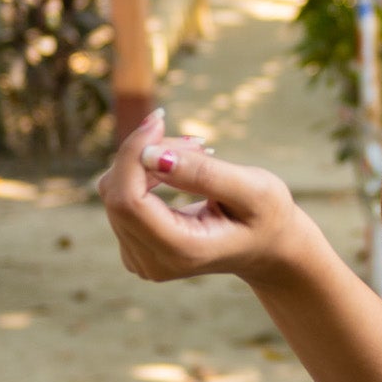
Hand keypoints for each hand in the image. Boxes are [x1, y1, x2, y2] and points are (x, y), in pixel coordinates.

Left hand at [98, 108, 305, 285]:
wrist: (267, 248)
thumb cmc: (266, 217)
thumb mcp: (254, 190)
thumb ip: (205, 174)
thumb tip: (151, 155)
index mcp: (181, 252)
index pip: (128, 201)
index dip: (133, 155)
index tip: (159, 119)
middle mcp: (152, 262)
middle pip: (118, 193)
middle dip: (146, 153)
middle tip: (196, 142)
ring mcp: (138, 258)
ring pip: (115, 190)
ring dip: (147, 160)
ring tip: (196, 154)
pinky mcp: (132, 246)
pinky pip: (119, 196)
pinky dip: (142, 173)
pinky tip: (177, 170)